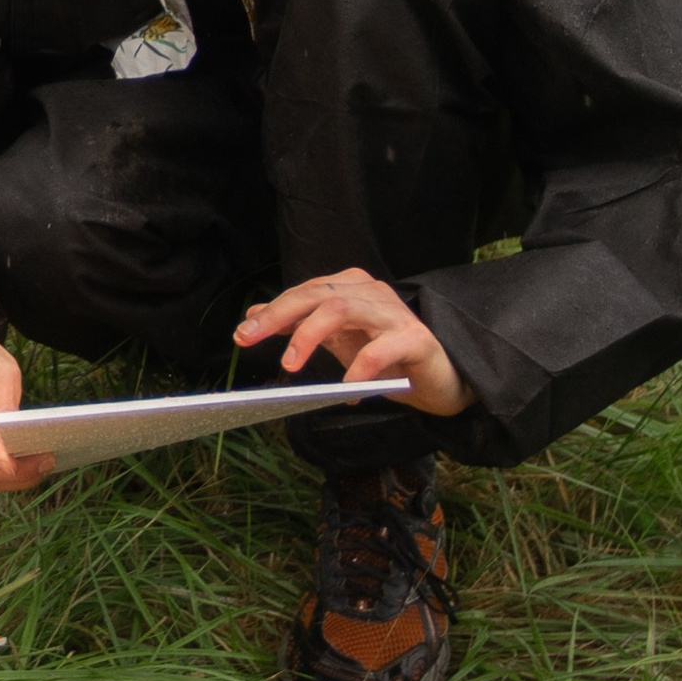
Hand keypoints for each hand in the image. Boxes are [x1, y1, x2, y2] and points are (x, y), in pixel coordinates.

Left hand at [235, 268, 470, 416]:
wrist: (439, 378)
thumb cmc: (385, 356)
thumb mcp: (336, 340)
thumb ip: (299, 324)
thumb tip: (254, 317)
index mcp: (350, 289)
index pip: (304, 293)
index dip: (272, 311)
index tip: (243, 335)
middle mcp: (371, 292)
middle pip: (318, 295)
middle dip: (280, 316)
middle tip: (251, 339)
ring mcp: (394, 313)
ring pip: (342, 311)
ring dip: (310, 336)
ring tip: (291, 366)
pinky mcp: (416, 338)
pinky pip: (380, 348)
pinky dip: (358, 370)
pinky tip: (348, 391)